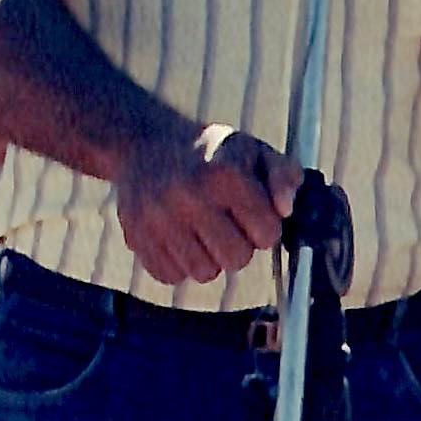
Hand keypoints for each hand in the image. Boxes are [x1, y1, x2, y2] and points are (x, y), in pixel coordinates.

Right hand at [114, 123, 307, 287]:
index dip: (266, 228)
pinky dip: (180, 263)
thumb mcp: (254, 151)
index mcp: (224, 174)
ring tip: (203, 230)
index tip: (255, 215)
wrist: (146, 144)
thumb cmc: (211, 154)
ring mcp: (158, 218)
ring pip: (203, 273)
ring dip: (209, 258)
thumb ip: (284, 176)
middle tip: (229, 225)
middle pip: (236, 259)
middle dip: (240, 247)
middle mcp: (189, 196)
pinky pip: (171, 276)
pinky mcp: (135, 235)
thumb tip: (285, 209)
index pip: (266, 234)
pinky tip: (179, 237)